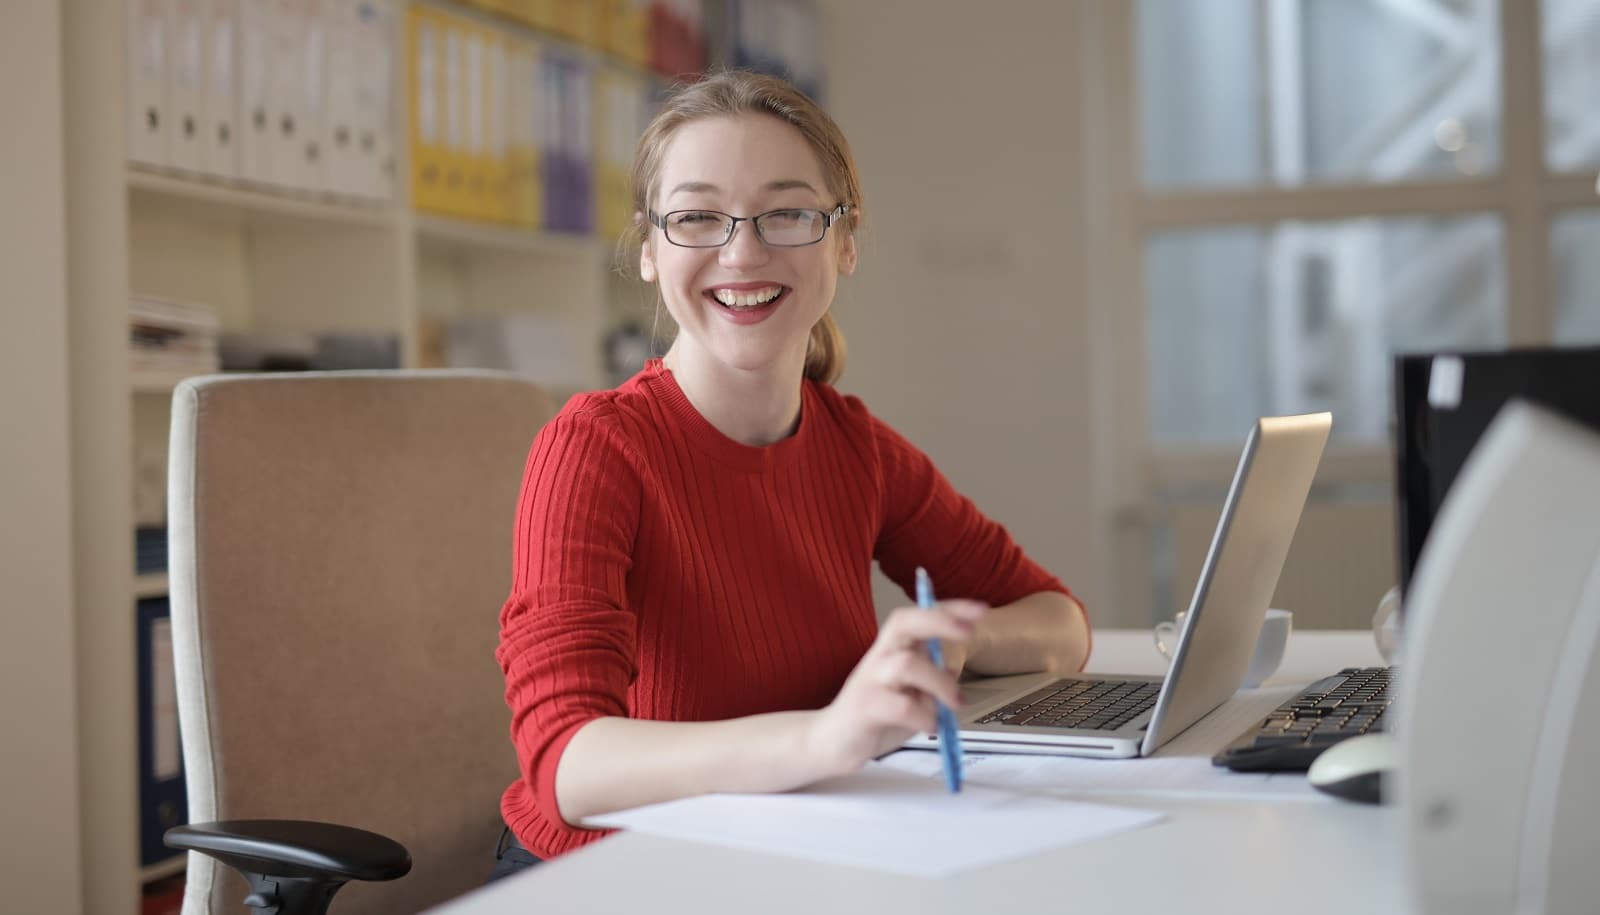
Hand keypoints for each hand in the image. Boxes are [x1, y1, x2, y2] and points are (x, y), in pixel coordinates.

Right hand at [805, 600, 986, 777]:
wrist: (833, 742)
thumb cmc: (877, 715)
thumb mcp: (911, 693)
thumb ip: (930, 679)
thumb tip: (955, 670)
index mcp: (892, 648)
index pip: (918, 615)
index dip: (949, 609)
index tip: (981, 610)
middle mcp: (879, 656)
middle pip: (904, 623)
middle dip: (939, 621)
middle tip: (969, 632)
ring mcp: (870, 680)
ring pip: (907, 664)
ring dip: (939, 683)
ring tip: (954, 704)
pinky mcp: (865, 708)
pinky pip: (901, 706)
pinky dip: (924, 717)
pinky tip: (930, 727)